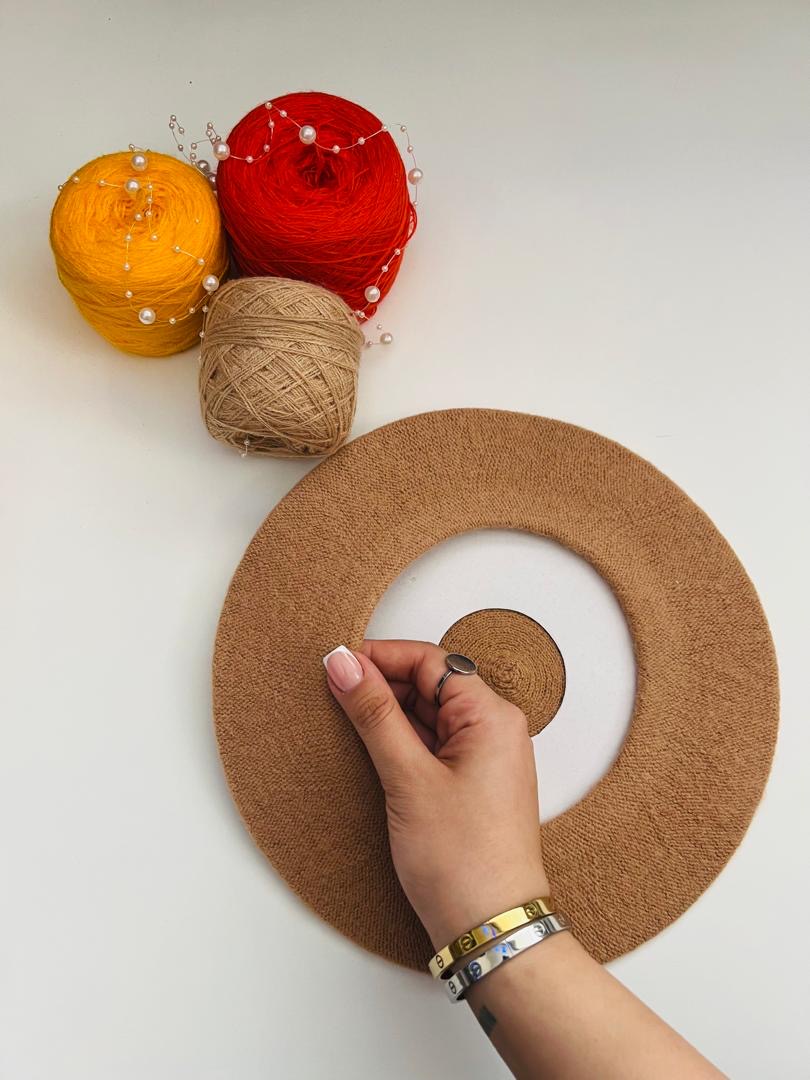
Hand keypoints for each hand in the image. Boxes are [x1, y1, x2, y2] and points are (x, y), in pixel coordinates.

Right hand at [323, 640, 548, 948]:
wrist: (490, 928)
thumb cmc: (464, 861)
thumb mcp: (408, 777)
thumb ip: (374, 714)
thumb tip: (345, 664)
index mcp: (492, 716)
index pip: (431, 661)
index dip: (382, 657)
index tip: (339, 666)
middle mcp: (495, 730)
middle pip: (430, 685)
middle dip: (382, 687)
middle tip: (334, 696)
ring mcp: (485, 758)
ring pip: (429, 716)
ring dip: (389, 717)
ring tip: (347, 726)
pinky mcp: (472, 783)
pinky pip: (434, 746)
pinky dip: (402, 744)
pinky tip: (372, 754)